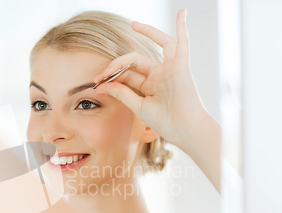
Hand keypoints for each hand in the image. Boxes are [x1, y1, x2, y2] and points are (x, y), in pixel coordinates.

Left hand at [93, 9, 209, 150]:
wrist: (185, 131)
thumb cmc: (166, 123)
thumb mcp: (139, 107)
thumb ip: (122, 94)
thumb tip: (102, 85)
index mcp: (150, 86)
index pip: (127, 74)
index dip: (111, 76)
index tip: (97, 83)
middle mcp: (160, 75)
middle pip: (135, 61)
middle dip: (117, 65)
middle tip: (102, 74)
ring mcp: (171, 69)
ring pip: (155, 46)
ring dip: (147, 33)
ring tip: (134, 24)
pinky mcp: (181, 66)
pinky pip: (182, 43)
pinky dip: (182, 27)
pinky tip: (182, 13)